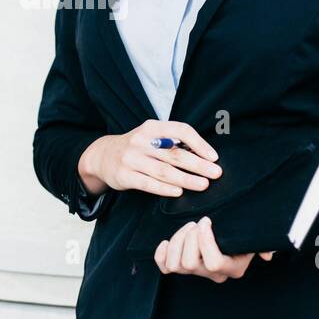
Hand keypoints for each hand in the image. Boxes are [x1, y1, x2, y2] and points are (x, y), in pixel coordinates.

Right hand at [77, 120, 221, 197]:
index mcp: (151, 127)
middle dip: (198, 164)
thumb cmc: (136, 147)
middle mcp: (140, 141)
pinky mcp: (124, 175)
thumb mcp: (150, 136)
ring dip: (186, 179)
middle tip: (216, 173)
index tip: (213, 157)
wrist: (102, 156)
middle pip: (175, 153)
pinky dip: (165, 188)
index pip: (180, 130)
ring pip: (164, 170)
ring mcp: (131, 158)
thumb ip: (172, 141)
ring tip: (203, 185)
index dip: (199, 143)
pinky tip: (179, 192)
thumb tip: (204, 154)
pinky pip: (148, 183)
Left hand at [154, 216, 274, 282]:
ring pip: (175, 265)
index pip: (213, 263)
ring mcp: (196, 271)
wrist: (231, 232)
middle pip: (190, 264)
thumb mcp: (258, 237)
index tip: (207, 220)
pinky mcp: (181, 266)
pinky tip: (165, 240)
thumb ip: (266, 245)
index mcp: (232, 267)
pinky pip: (164, 267)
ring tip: (188, 227)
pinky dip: (161, 254)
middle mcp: (213, 274)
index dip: (205, 241)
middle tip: (197, 222)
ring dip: (178, 241)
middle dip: (189, 238)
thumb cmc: (245, 233)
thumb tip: (267, 256)